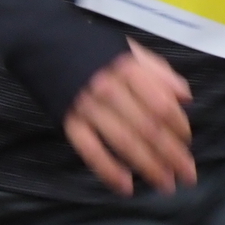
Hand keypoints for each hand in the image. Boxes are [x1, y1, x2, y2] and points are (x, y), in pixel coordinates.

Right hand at [61, 40, 195, 195]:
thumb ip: (158, 70)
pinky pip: (89, 149)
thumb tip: (185, 97)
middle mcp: (109, 88)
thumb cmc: (88, 45)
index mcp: (126, 69)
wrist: (37, 38)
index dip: (178, 126)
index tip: (186, 141)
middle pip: (147, 127)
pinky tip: (125, 186)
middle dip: (171, 154)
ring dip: (147, 166)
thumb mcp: (127, 48)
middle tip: (187, 175)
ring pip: (123, 141)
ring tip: (165, 184)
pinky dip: (107, 170)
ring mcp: (86, 106)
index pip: (161, 103)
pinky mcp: (67, 120)